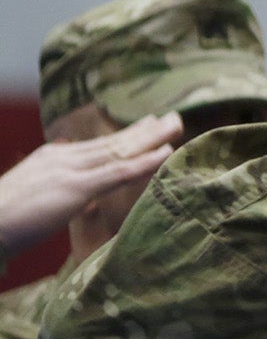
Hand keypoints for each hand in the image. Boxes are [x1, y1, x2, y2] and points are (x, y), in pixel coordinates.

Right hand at [0, 114, 181, 258]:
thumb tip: (85, 202)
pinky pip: (119, 172)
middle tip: (172, 117)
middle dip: (144, 130)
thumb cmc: (4, 221)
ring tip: (177, 125)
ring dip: (151, 138)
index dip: (125, 136)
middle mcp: (63, 158)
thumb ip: (63, 196)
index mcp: (53, 159)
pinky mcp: (75, 188)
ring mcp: (70, 170)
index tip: (148, 125)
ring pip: (119, 150)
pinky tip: (166, 153)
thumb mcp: (37, 200)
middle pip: (112, 142)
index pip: (97, 145)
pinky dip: (145, 161)